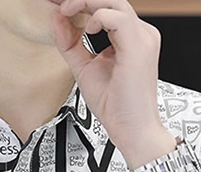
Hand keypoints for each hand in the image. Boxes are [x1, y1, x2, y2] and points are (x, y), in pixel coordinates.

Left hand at [50, 0, 170, 155]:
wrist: (132, 130)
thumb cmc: (116, 107)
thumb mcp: (84, 70)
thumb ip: (71, 45)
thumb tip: (58, 21)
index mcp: (130, 39)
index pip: (107, 8)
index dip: (82, 3)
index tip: (61, 8)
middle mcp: (140, 35)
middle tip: (61, 4)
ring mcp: (142, 38)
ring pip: (114, 1)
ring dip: (86, 2)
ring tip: (67, 10)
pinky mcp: (138, 47)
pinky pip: (117, 17)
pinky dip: (98, 17)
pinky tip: (87, 29)